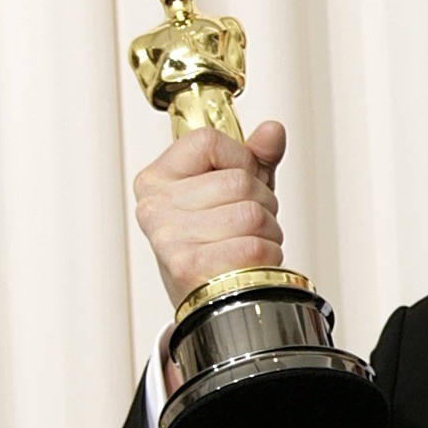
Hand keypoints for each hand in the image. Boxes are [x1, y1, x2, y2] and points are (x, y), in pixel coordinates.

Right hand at [132, 121, 287, 309]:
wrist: (208, 296)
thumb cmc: (219, 240)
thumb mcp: (236, 190)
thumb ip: (256, 157)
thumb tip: (273, 131)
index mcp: (158, 178)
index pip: (209, 141)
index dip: (241, 159)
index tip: (240, 178)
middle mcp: (154, 206)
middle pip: (240, 181)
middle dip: (263, 203)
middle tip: (249, 223)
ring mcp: (167, 236)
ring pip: (252, 215)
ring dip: (268, 232)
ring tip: (249, 243)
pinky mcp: (186, 266)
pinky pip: (253, 247)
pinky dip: (267, 256)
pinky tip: (248, 263)